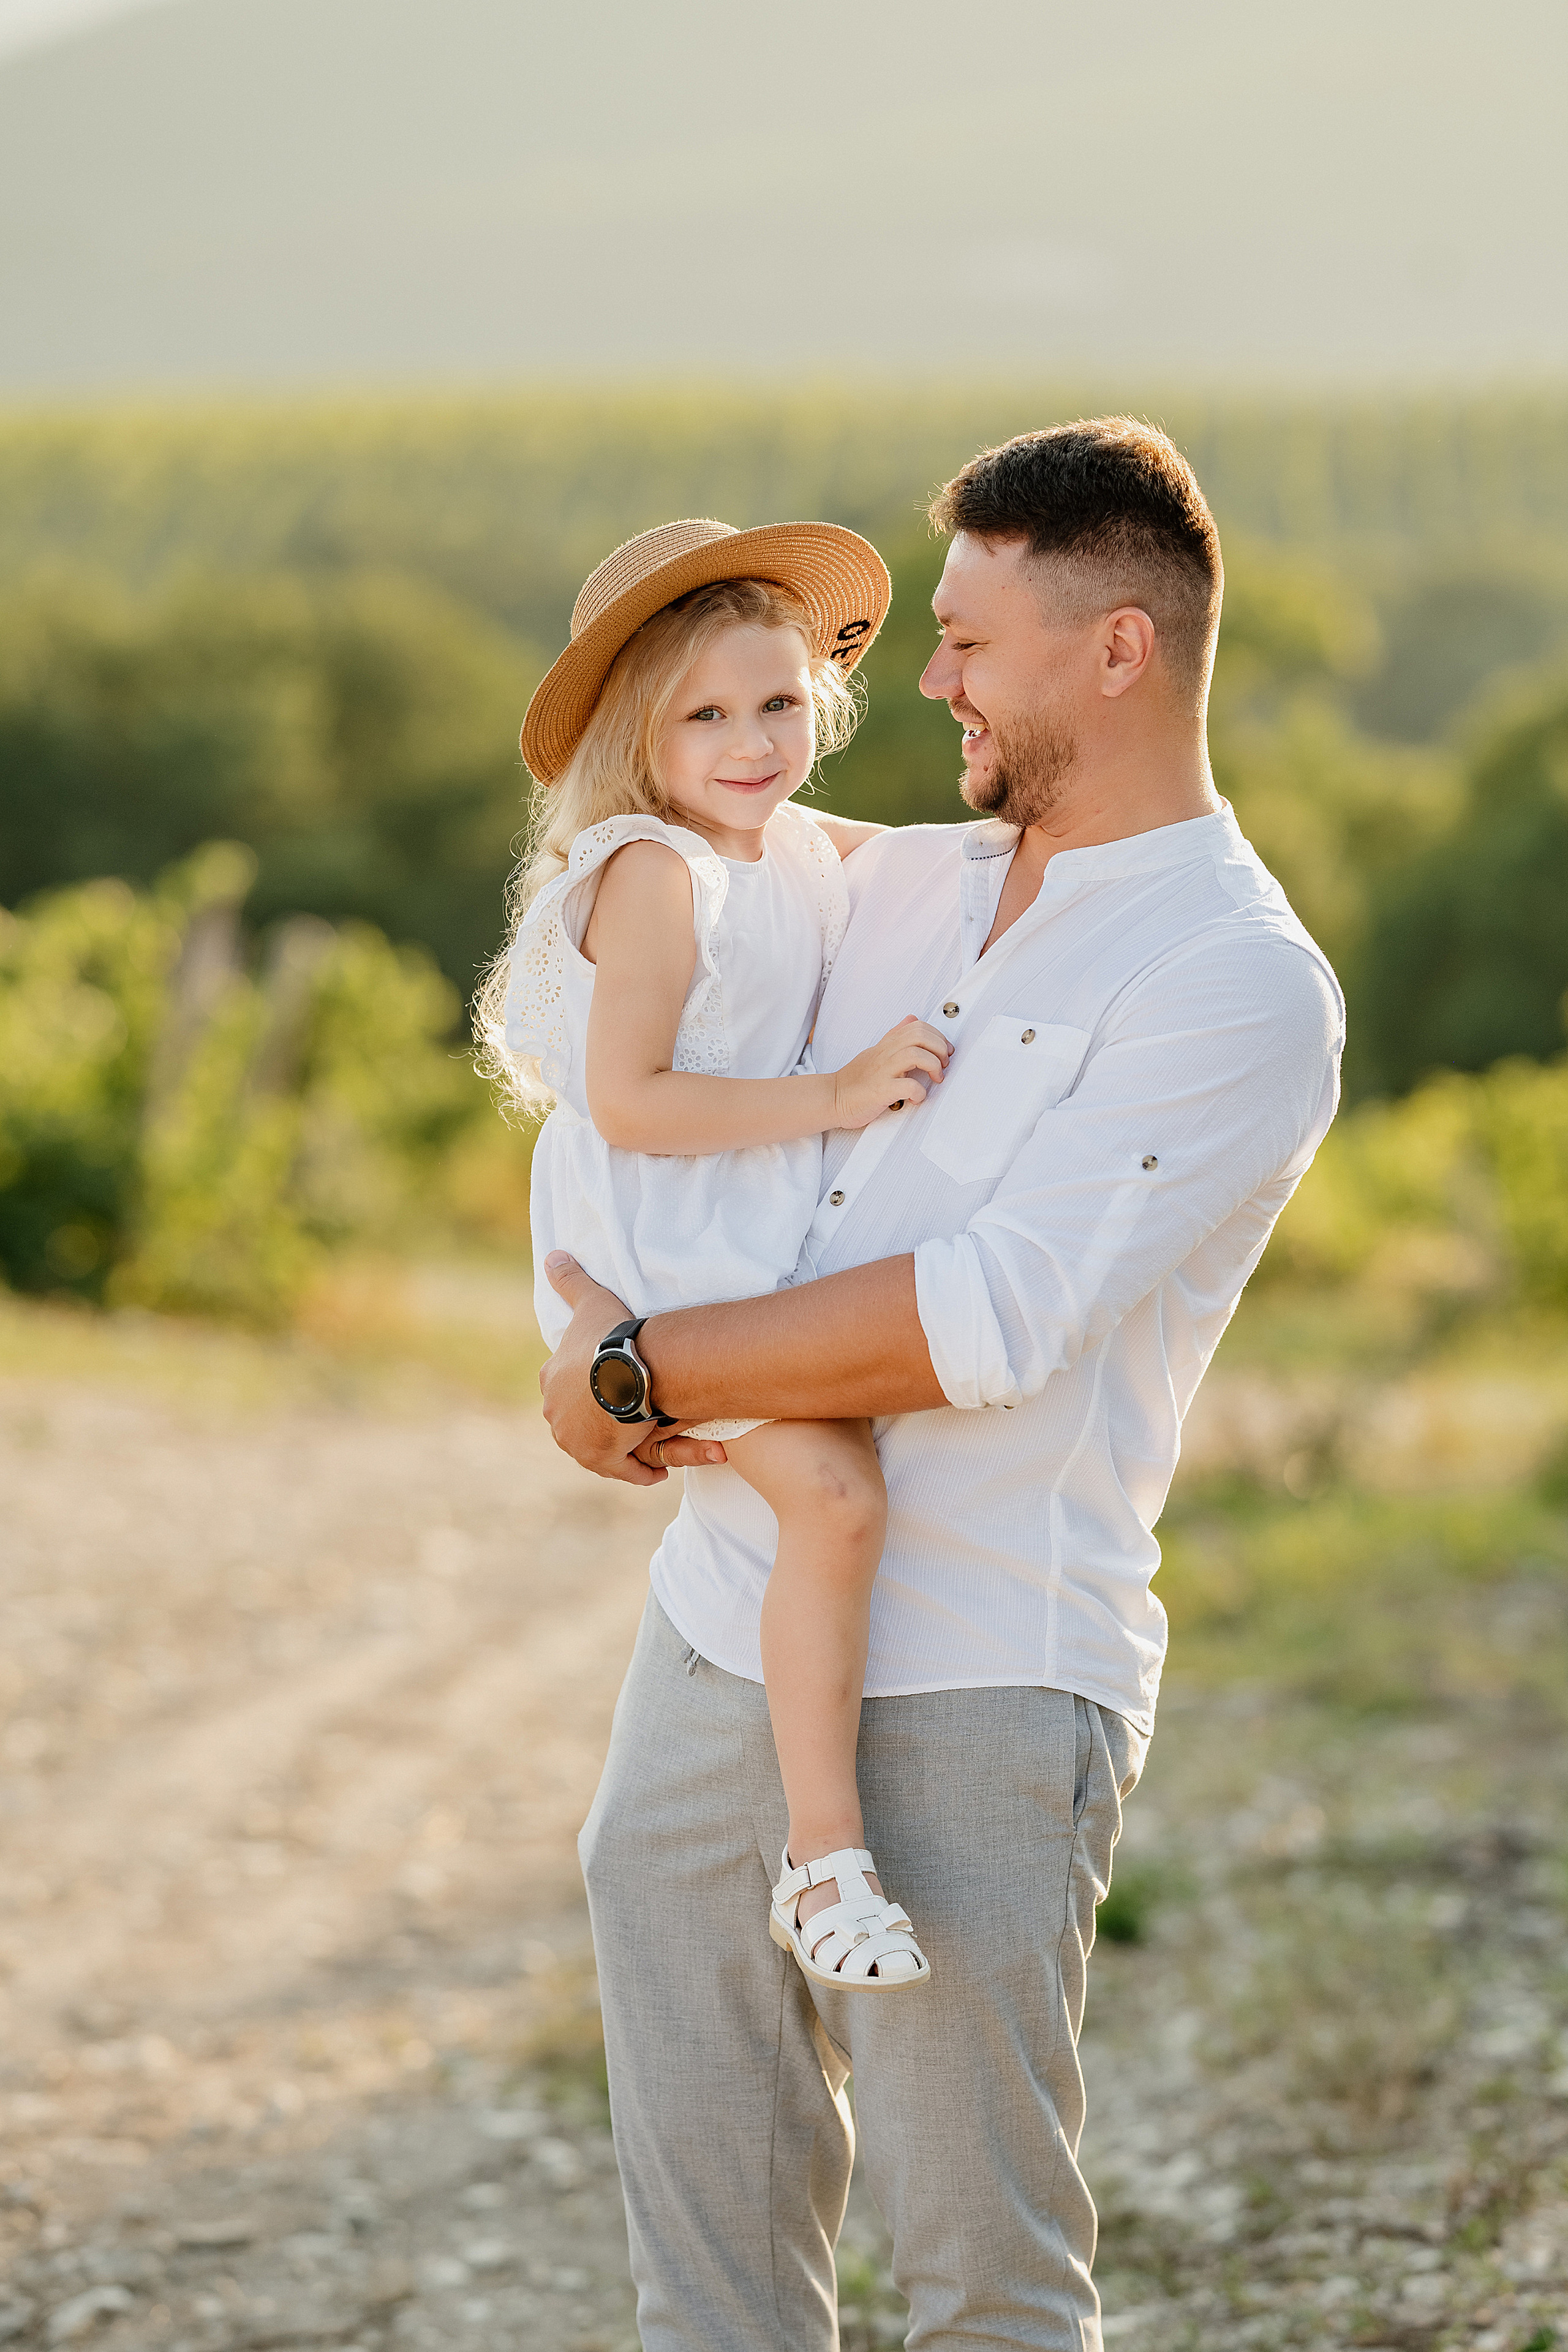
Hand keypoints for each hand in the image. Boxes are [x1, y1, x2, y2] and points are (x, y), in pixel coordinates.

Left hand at [538, 1254, 727, 1483]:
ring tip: (646, 1438)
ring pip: (599, 1445)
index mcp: (551, 1380)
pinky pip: (622, 1470)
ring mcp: (575, 1441)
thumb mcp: (590, 1302)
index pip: (564, 1386)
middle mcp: (555, 1414)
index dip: (588, 1384)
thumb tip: (553, 1255)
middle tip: (632, 1413)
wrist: (625, 1371)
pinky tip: (655, 1469)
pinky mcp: (599, 1460)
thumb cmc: (607, 1336)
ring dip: (619, 1444)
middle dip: (600, 1418)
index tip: (608, 1383)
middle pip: (580, 1418)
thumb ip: (570, 1280)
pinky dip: (638, 1470)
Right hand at [829, 1015, 950, 1129]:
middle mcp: (886, 1053)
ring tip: (935, 1078)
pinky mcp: (881, 1090)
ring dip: (934, 1066)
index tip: (943, 1052)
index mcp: (887, 1044)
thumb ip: (895, 1035)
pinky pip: (908, 1086)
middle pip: (920, 1035)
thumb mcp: (876, 1051)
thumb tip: (910, 1018)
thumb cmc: (855, 1080)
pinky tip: (917, 1098)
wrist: (832, 1098)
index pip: (918, 1026)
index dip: (938, 1037)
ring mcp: (883, 1071)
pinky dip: (919, 1092)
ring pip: (916, 1054)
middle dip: (940, 1048)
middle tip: (943, 1065)